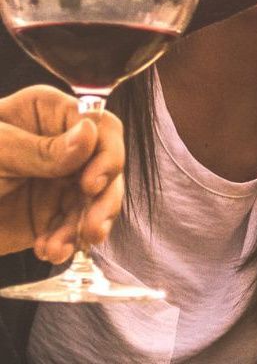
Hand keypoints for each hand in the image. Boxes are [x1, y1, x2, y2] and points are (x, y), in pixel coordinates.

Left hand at [0, 86, 124, 261]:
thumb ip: (40, 149)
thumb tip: (90, 134)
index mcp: (46, 115)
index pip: (98, 125)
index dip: (106, 152)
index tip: (93, 182)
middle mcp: (61, 145)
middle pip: (107, 165)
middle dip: (104, 199)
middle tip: (93, 227)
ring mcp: (57, 181)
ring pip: (97, 200)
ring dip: (86, 226)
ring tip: (63, 246)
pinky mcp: (49, 214)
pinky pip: (74, 227)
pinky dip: (66, 242)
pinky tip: (49, 250)